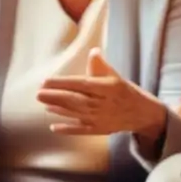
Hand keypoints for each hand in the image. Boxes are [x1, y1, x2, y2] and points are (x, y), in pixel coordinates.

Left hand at [37, 48, 165, 136]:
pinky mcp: (99, 129)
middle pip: (75, 100)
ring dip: (58, 109)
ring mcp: (100, 118)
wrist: (142, 114)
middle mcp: (103, 103)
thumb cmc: (126, 92)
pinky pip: (80, 130)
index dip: (63, 83)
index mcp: (107, 87)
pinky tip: (53, 127)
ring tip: (44, 103)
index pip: (81, 84)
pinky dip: (67, 129)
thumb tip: (93, 51)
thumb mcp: (116, 76)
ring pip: (75, 113)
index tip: (46, 81)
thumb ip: (101, 65)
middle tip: (38, 93)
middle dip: (55, 96)